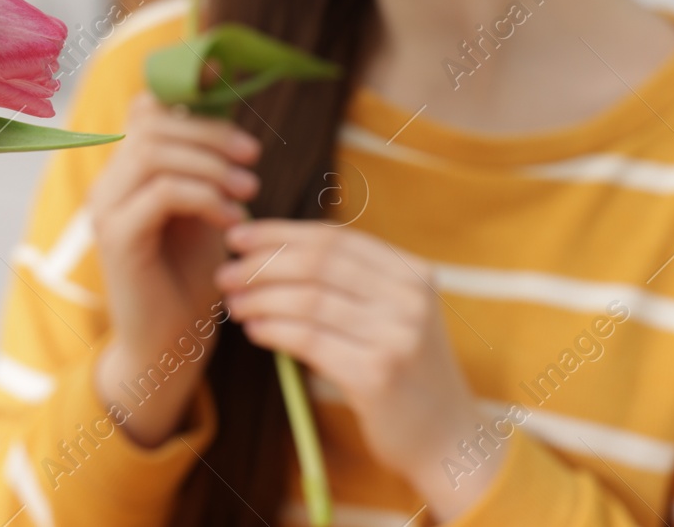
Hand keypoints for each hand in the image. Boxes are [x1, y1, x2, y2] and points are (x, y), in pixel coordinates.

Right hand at [88, 92, 260, 445]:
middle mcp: (108, 183)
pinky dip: (203, 196)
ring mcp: (106, 209)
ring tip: (248, 188)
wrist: (171, 344)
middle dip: (208, 132)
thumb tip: (228, 109)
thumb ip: (207, 164)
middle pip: (151, 124)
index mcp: (127, 171)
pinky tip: (230, 217)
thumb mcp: (207, 207)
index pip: (145, 109)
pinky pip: (161, 194)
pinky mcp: (117, 238)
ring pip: (153, 153)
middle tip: (252, 155)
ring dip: (210, 164)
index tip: (226, 81)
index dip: (182, 88)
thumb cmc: (192, 276)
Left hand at [216, 220, 506, 517]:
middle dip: (263, 264)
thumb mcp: (393, 314)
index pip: (335, 238)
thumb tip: (271, 252)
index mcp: (412, 273)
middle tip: (226, 273)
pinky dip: (275, 330)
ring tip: (235, 304)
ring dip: (262, 299)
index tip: (238, 238)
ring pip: (309, 300)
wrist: (447, 439)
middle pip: (318, 263)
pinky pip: (310, 341)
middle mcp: (409, 298)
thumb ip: (350, 282)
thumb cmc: (405, 372)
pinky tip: (255, 330)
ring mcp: (397, 335)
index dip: (280, 234)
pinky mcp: (378, 375)